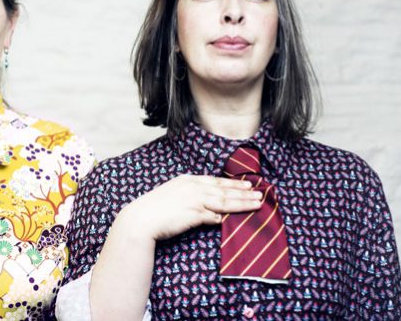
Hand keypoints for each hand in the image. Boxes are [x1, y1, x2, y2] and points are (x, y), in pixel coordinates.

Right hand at [117, 174, 261, 240]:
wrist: (140, 219)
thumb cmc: (153, 209)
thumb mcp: (172, 195)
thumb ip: (189, 196)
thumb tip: (203, 204)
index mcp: (187, 180)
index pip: (216, 181)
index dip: (234, 183)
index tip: (248, 184)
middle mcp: (193, 187)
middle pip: (224, 189)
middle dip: (244, 192)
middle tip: (260, 193)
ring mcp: (194, 200)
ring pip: (225, 201)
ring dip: (242, 203)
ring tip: (257, 204)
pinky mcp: (194, 214)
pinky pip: (215, 216)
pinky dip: (227, 218)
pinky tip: (238, 220)